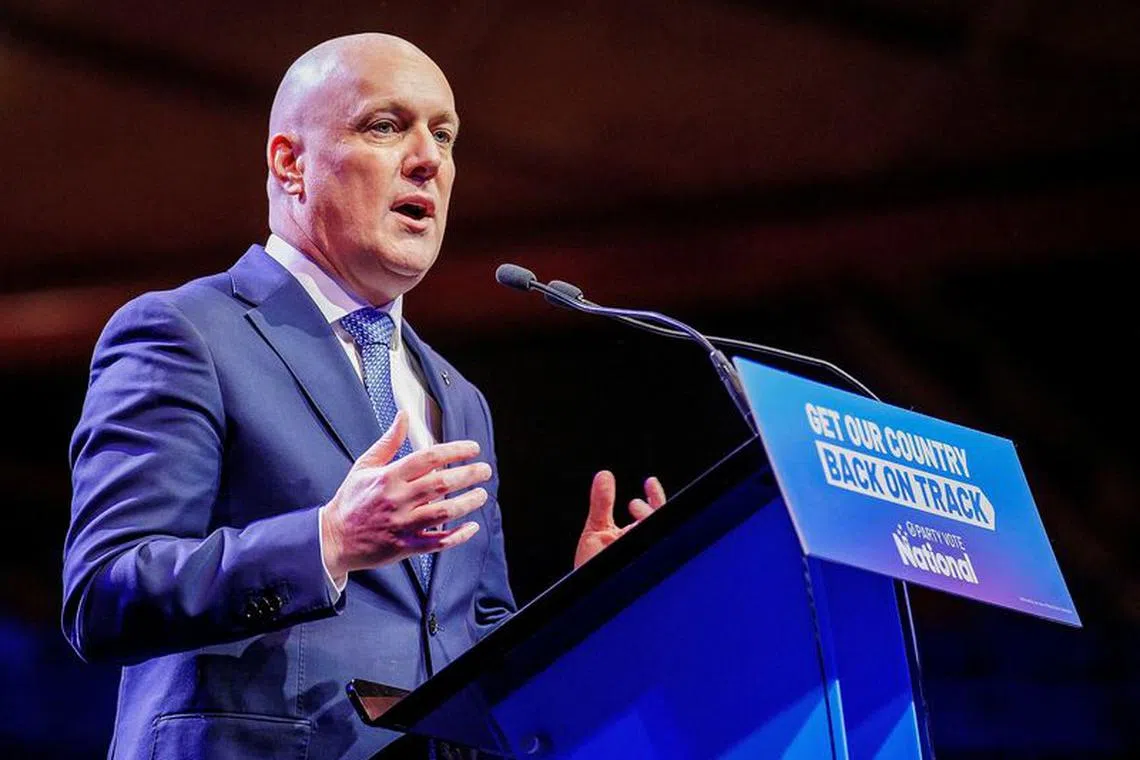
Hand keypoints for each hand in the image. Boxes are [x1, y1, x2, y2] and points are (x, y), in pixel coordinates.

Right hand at [321, 411, 491, 580]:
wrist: (333, 539)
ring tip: (481, 495)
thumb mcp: (364, 466)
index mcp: (389, 477)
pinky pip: (438, 542)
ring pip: (444, 512)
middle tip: (485, 470)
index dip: (455, 451)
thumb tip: (404, 416)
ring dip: (467, 503)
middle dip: (469, 474)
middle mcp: (398, 499)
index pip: (429, 457)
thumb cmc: (351, 500)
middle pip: (441, 483)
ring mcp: (402, 524)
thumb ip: (388, 442)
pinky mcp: (405, 547)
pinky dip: (458, 535)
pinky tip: (472, 527)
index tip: (473, 448)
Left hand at [574, 470, 665, 568]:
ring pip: (660, 538)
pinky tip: (635, 532)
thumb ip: (601, 502)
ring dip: (648, 522)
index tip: (649, 481)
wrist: (581, 595)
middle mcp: (644, 547)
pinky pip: (654, 557)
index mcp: (637, 536)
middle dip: (652, 512)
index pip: (656, 514)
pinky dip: (649, 544)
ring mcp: (644, 559)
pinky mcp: (642, 572)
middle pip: (661, 524)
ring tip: (631, 515)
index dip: (656, 497)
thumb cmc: (591, 567)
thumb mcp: (595, 528)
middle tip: (632, 505)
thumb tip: (604, 475)